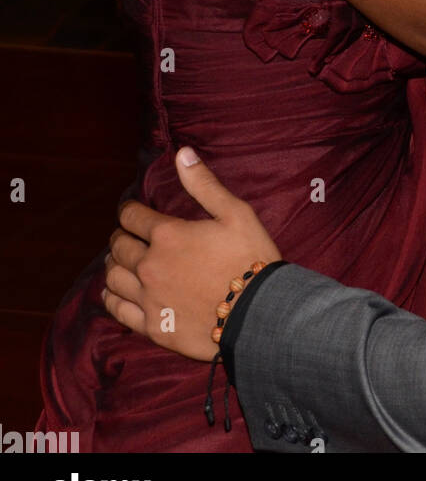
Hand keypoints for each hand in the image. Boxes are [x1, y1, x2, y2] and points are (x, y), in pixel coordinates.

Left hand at [102, 148, 281, 361]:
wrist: (259, 314)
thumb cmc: (250, 258)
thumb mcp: (235, 213)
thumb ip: (204, 184)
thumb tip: (182, 153)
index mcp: (167, 235)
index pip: (132, 217)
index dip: (128, 211)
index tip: (130, 211)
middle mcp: (150, 265)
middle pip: (119, 247)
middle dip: (120, 236)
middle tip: (125, 235)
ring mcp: (149, 298)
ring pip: (113, 278)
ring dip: (113, 265)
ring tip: (118, 261)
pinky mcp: (153, 327)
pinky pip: (119, 311)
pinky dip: (111, 298)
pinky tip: (113, 293)